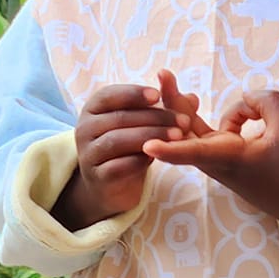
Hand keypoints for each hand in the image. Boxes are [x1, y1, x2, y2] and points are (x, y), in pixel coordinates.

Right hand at [50, 83, 190, 229]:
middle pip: (120, 118)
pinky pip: (117, 166)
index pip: (110, 95)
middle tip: (184, 121)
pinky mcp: (97, 177)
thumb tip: (193, 98)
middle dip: (155, 118)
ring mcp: (88, 153)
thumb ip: (166, 109)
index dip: (134, 94)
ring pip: (118, 140)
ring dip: (150, 137)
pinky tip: (159, 157)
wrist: (109, 184)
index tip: (158, 95)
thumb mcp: (144, 124)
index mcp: (94, 108)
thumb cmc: (128, 146)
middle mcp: (85, 128)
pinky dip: (139, 161)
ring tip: (179, 138)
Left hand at [144, 78, 278, 236]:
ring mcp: (218, 160)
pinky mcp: (223, 157)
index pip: (196, 152)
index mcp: (232, 157)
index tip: (148, 146)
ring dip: (192, 110)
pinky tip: (251, 116)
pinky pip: (211, 132)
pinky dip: (226, 117)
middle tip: (164, 73)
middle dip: (173, 102)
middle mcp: (218, 161)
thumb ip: (266, 101)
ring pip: (194, 130)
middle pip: (184, 131)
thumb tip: (245, 97)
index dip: (170, 148)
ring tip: (196, 97)